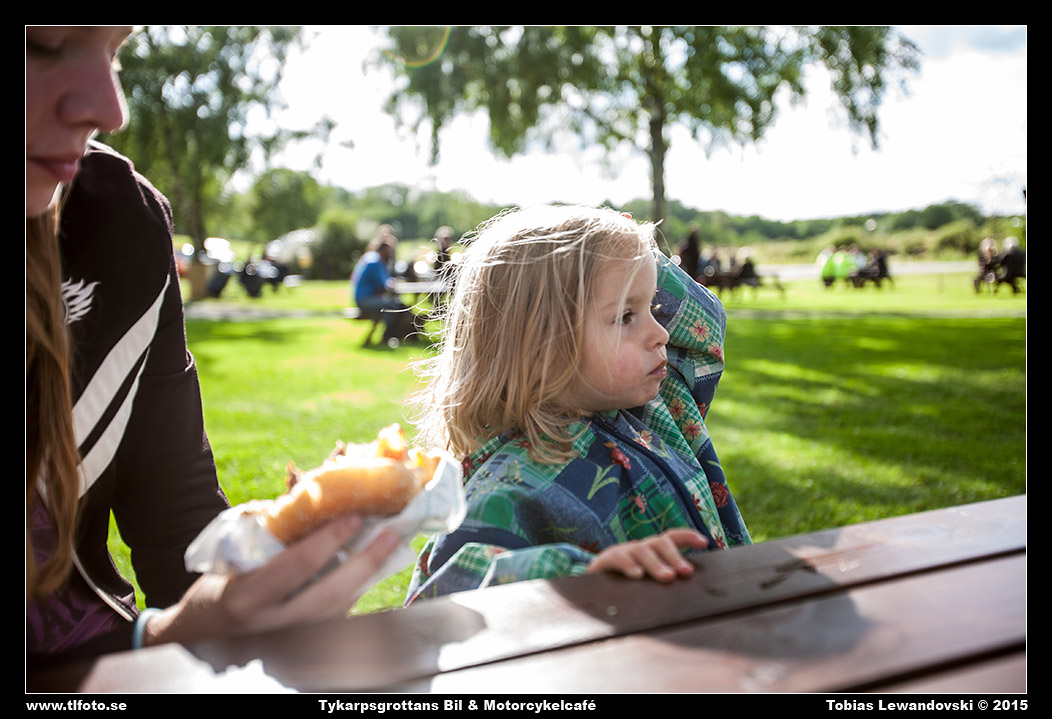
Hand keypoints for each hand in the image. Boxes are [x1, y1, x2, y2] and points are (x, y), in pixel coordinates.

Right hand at [143, 514, 399, 645]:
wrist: (200, 637)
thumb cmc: (217, 587)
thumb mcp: (232, 560)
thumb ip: (271, 535)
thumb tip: (314, 497)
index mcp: (246, 598)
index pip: (298, 566)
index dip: (330, 539)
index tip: (355, 517)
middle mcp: (271, 626)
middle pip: (331, 593)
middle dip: (366, 561)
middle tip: (390, 534)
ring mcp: (289, 644)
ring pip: (341, 610)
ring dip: (368, 576)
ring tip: (388, 547)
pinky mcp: (304, 650)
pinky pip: (338, 619)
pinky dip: (357, 593)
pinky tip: (370, 570)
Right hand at [586, 529, 706, 581]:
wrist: (593, 586)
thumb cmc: (627, 585)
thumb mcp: (648, 583)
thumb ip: (664, 581)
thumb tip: (690, 593)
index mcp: (653, 551)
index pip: (672, 538)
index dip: (688, 537)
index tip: (705, 542)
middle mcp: (640, 548)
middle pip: (659, 542)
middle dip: (675, 555)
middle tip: (686, 571)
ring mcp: (623, 552)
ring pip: (642, 550)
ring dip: (656, 563)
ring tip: (668, 577)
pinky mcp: (605, 560)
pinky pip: (618, 558)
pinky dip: (629, 565)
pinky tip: (637, 574)